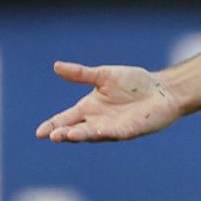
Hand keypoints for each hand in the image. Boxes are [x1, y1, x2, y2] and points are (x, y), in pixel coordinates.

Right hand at [36, 61, 182, 142]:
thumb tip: (56, 65)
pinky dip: (102, 133)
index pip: (64, 119)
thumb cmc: (134, 83)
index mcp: (88, 108)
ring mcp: (111, 128)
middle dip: (63, 133)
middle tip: (52, 135)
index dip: (52, 126)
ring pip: (91, 134)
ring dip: (79, 135)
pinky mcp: (127, 130)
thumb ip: (81, 74)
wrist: (162, 89)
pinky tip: (95, 130)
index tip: (39, 133)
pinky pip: (113, 133)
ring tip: (66, 135)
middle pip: (75, 130)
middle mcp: (96, 121)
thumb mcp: (104, 75)